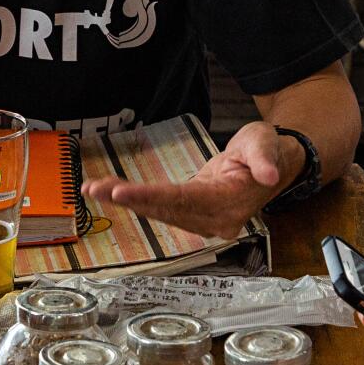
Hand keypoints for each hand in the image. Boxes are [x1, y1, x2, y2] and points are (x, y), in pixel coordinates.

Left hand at [81, 121, 301, 239]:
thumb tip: (268, 174)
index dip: (154, 198)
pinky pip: (160, 210)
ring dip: (125, 202)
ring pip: (159, 213)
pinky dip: (135, 202)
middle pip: (167, 211)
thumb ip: (265, 158)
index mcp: (232, 202)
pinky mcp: (193, 216)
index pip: (186, 201)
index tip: (124, 193)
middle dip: (130, 200)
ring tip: (94, 189)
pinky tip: (110, 193)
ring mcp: (204, 221)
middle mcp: (217, 220)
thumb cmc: (266, 149)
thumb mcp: (266, 143)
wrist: (270, 164)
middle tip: (96, 189)